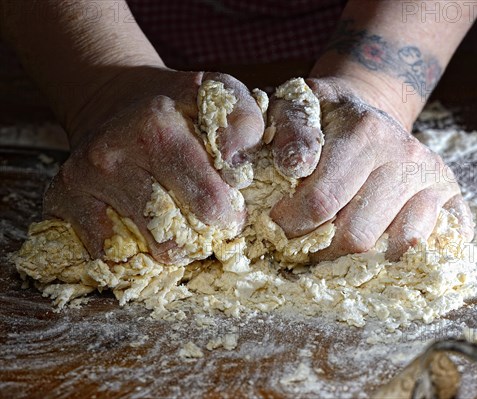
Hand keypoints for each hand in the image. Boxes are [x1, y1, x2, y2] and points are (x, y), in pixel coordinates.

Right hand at [44, 67, 264, 262]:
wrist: (113, 97)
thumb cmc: (175, 105)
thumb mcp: (217, 94)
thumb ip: (243, 121)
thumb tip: (240, 164)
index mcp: (158, 127)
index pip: (209, 203)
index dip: (230, 215)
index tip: (230, 209)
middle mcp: (115, 154)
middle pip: (176, 238)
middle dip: (201, 237)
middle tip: (205, 222)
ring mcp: (85, 179)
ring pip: (145, 250)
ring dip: (171, 247)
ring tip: (178, 224)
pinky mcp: (63, 198)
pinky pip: (107, 256)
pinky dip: (133, 252)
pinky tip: (143, 228)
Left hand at [269, 77, 472, 260]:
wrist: (368, 114)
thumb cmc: (324, 117)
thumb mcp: (294, 106)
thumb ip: (289, 131)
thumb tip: (295, 166)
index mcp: (366, 133)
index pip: (322, 203)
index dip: (291, 225)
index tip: (277, 226)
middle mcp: (407, 156)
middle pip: (358, 235)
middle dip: (321, 250)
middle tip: (303, 244)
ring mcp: (434, 179)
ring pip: (397, 250)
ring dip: (359, 262)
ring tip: (335, 248)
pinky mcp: (453, 199)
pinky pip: (436, 248)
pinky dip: (407, 261)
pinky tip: (379, 253)